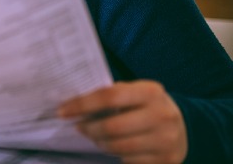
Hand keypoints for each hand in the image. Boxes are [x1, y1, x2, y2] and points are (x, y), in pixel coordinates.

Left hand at [57, 80, 186, 162]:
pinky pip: (128, 160)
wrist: (185, 128)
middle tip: (80, 127)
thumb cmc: (147, 106)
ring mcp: (166, 140)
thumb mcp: (136, 93)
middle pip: (112, 126)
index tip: (62, 111)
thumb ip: (112, 95)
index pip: (109, 96)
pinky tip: (114, 147)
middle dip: (89, 129)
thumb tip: (73, 103)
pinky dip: (116, 155)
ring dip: (100, 143)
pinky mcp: (166, 160)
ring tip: (96, 136)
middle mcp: (162, 115)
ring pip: (118, 147)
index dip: (82, 105)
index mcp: (151, 92)